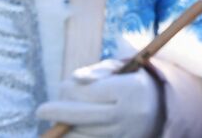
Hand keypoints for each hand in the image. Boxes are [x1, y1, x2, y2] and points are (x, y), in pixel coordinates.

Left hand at [36, 59, 162, 137]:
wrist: (161, 109)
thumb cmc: (133, 83)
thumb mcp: (120, 69)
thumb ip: (97, 71)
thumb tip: (75, 78)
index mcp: (131, 90)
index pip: (91, 91)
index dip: (70, 90)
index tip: (61, 87)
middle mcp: (129, 114)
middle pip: (84, 116)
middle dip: (58, 113)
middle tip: (41, 111)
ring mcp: (125, 133)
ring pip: (85, 134)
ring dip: (66, 129)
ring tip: (56, 123)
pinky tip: (67, 133)